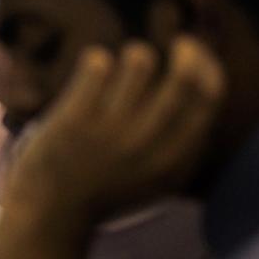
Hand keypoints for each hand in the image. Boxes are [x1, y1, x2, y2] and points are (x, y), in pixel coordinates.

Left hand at [7, 37, 224, 223]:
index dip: (207, 66)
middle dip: (185, 51)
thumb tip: (202, 82)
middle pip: (182, 77)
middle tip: (176, 45)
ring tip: (121, 64)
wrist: (50, 213)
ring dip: (134, 53)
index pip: (208, 99)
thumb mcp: (157, 178)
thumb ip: (182, 143)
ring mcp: (110, 131)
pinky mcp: (74, 119)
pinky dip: (96, 59)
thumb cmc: (104, 190)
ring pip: (139, 61)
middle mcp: (148, 145)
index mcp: (174, 161)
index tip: (196, 55)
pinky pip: (97, 65)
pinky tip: (92, 67)